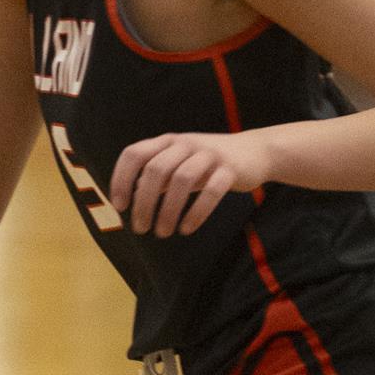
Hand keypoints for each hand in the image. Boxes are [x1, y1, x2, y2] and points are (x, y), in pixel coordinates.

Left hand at [109, 131, 270, 236]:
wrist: (255, 152)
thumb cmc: (208, 162)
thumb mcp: (179, 164)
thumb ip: (157, 177)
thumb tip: (130, 197)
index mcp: (166, 141)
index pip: (134, 154)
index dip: (121, 178)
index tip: (119, 206)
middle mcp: (184, 144)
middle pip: (156, 170)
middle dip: (144, 202)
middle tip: (140, 228)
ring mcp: (209, 154)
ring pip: (182, 180)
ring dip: (168, 210)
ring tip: (162, 233)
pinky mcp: (230, 169)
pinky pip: (211, 191)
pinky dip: (196, 212)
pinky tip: (186, 229)